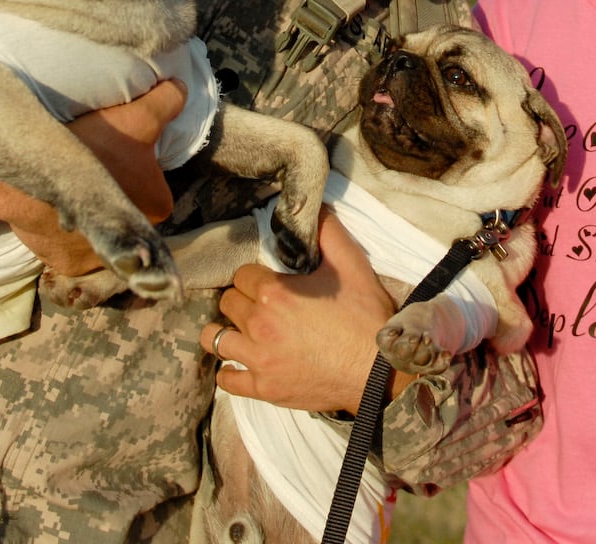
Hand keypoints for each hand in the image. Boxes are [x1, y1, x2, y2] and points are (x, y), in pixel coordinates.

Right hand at [0, 78, 187, 274]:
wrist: (29, 164)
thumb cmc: (94, 144)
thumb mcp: (137, 116)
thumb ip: (166, 102)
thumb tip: (182, 87)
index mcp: (158, 208)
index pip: (153, 189)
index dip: (137, 169)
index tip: (119, 155)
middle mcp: (134, 243)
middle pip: (126, 213)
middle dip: (113, 194)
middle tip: (95, 167)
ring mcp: (98, 257)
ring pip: (97, 232)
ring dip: (88, 216)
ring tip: (72, 185)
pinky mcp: (64, 262)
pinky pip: (68, 245)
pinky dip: (61, 228)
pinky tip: (54, 205)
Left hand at [204, 212, 402, 414]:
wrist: (380, 369)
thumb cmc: (366, 317)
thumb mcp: (352, 265)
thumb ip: (328, 231)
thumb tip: (314, 207)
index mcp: (274, 293)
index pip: (242, 275)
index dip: (256, 276)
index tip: (270, 283)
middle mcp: (259, 325)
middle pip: (227, 303)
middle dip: (242, 300)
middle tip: (261, 305)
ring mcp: (259, 360)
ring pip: (215, 338)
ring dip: (226, 331)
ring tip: (243, 331)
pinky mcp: (265, 388)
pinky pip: (227, 379)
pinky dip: (230, 370)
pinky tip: (242, 363)